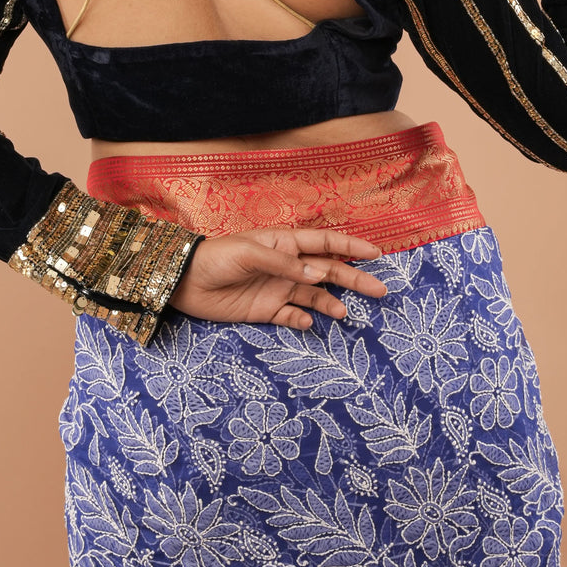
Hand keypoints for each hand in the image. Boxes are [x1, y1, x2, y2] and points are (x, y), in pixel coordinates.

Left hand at [170, 227, 387, 330]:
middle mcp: (287, 266)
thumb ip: (285, 264)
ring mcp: (278, 289)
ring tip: (345, 314)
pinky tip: (310, 324)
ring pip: (314, 296)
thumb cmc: (217, 257)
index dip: (351, 246)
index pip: (325, 242)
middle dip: (354, 278)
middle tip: (381, 290)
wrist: (185, 282)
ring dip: (331, 303)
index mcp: (285, 243)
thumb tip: (320, 273)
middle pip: (328, 271)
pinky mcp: (266, 311)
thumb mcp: (250, 253)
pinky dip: (303, 320)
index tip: (376, 253)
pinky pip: (292, 316)